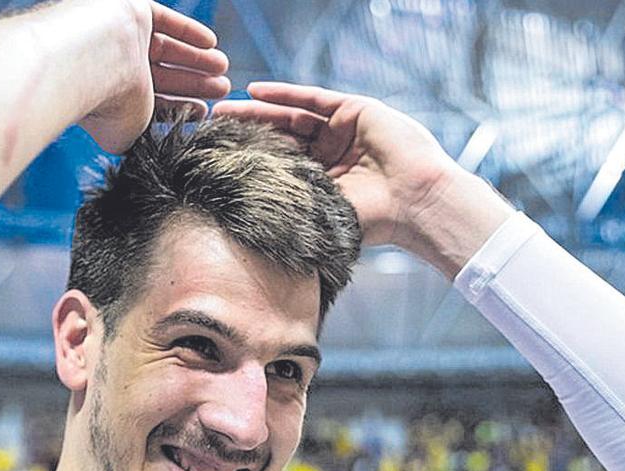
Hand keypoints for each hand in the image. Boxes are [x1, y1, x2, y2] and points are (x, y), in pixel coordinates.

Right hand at [80, 0, 230, 152]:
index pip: (153, 101)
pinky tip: (210, 43)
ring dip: (197, 59)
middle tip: (221, 89)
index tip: (204, 111)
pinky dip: (188, 31)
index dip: (180, 106)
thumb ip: (144, 138)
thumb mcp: (129, 135)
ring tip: (222, 69)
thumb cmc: (107, 107)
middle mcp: (115, 66)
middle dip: (195, 83)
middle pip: (164, 74)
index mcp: (113, 97)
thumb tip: (159, 150)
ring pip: (167, 47)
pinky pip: (164, 20)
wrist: (86, 65)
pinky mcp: (130, 10)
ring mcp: (122, 37)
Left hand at [212, 82, 462, 246]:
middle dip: (246, 132)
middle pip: (280, 137)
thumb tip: (242, 224)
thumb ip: (293, 207)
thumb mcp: (322, 213)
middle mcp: (332, 154)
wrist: (414, 203)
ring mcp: (343, 130)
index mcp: (324, 182)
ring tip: (224, 110)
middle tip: (210, 128)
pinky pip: (312, 97)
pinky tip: (255, 91)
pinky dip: (284, 93)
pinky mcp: (354, 110)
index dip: (249, 159)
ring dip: (257, 111)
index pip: (279, 165)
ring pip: (291, 115)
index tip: (216, 159)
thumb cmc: (373, 219)